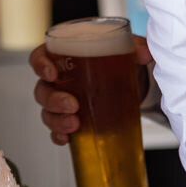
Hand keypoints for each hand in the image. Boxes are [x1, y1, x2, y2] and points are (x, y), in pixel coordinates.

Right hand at [29, 37, 151, 145]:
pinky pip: (57, 129)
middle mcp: (59, 79)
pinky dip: (59, 135)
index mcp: (64, 56)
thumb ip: (137, 47)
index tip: (51, 74)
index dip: (40, 65)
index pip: (39, 57)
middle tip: (73, 105)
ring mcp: (63, 101)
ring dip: (56, 120)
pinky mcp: (72, 119)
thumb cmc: (118, 58)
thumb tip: (146, 53)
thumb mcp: (128, 49)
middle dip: (53, 100)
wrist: (130, 82)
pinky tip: (67, 139)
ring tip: (74, 125)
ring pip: (47, 111)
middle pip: (42, 89)